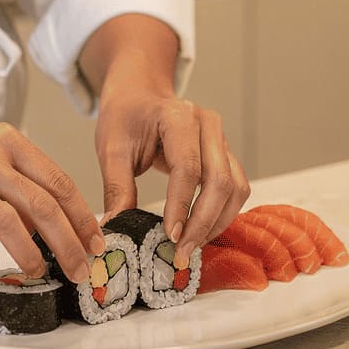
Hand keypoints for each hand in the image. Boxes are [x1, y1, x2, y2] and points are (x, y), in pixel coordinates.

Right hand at [0, 114, 104, 281]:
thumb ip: (21, 180)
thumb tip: (58, 223)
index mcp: (7, 141)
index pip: (58, 181)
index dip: (83, 217)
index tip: (97, 242)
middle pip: (42, 205)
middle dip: (69, 243)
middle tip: (82, 270)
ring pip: (8, 223)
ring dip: (31, 254)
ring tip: (39, 272)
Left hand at [95, 88, 249, 270]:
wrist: (140, 96)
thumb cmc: (125, 118)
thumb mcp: (111, 148)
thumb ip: (116, 187)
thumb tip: (116, 227)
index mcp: (177, 116)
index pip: (188, 166)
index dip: (181, 205)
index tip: (170, 236)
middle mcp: (208, 125)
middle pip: (220, 180)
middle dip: (202, 222)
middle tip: (180, 252)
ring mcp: (221, 139)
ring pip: (235, 187)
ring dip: (217, 222)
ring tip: (190, 246)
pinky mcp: (226, 154)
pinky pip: (236, 188)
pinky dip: (222, 214)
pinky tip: (201, 231)